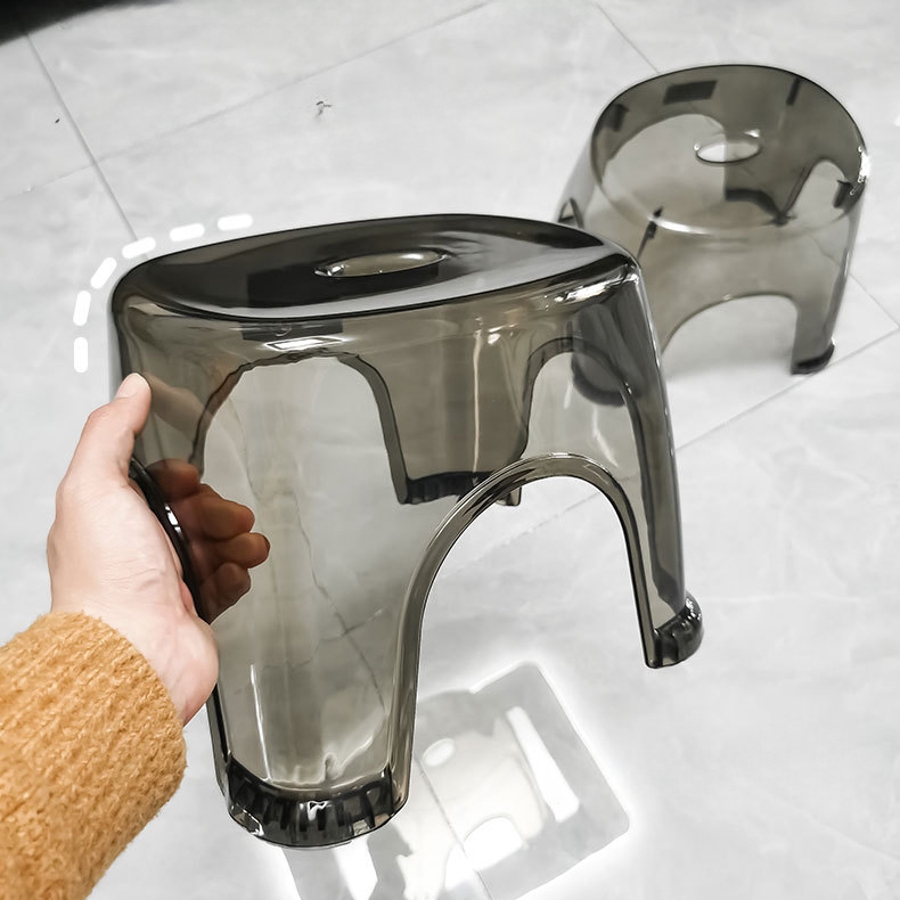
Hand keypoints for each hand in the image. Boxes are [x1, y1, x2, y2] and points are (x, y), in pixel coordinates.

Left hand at [47, 374, 267, 722]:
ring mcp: (168, 580)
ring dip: (237, 540)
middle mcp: (137, 548)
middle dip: (219, 511)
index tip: (188, 482)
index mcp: (111, 517)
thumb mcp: (94, 488)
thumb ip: (110, 433)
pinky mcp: (196, 607)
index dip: (182, 477)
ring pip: (219, 543)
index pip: (159, 482)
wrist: (134, 655)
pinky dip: (237, 573)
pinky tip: (232, 574)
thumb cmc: (107, 581)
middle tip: (223, 520)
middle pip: (196, 510)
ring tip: (241, 548)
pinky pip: (229, 579)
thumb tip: (131, 389)